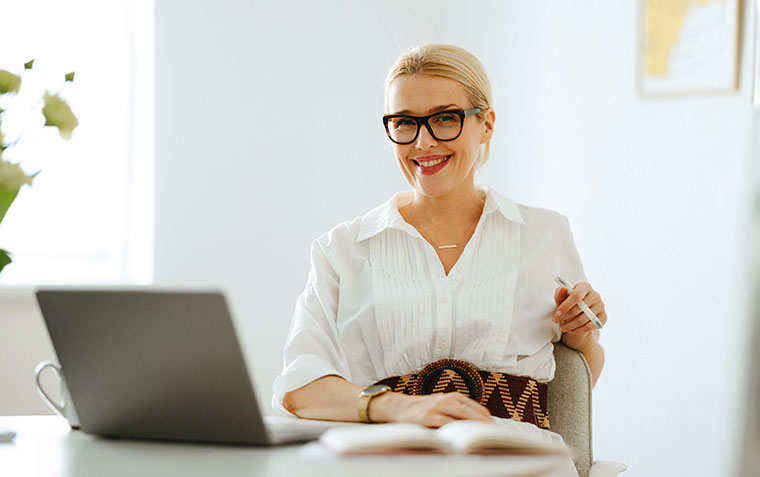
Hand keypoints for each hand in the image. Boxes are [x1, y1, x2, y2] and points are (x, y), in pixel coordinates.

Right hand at [369, 391, 491, 427]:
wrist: (400, 406)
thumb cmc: (424, 407)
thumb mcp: (442, 404)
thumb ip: (457, 410)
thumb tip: (478, 422)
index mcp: (452, 396)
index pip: (473, 406)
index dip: (484, 416)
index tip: (493, 425)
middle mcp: (445, 400)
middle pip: (468, 411)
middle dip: (481, 421)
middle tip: (491, 432)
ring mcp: (436, 408)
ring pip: (458, 416)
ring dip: (470, 425)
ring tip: (480, 434)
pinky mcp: (427, 417)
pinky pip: (443, 424)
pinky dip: (452, 430)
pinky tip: (459, 437)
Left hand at [553, 281, 606, 351]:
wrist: (578, 313)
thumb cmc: (568, 303)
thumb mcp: (561, 298)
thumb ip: (560, 294)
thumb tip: (563, 289)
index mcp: (585, 287)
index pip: (576, 295)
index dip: (566, 305)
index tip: (557, 313)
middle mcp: (595, 295)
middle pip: (580, 308)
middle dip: (566, 316)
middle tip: (555, 320)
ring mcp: (601, 306)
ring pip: (584, 319)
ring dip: (571, 325)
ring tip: (561, 328)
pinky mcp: (603, 317)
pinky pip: (591, 326)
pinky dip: (579, 330)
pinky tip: (571, 330)